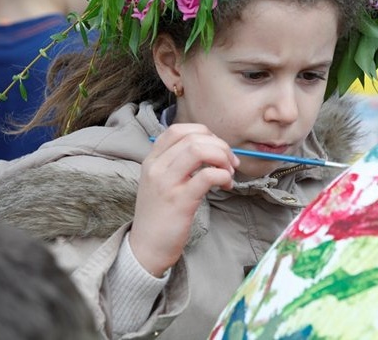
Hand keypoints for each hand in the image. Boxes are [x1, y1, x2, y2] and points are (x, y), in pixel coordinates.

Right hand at [128, 124, 238, 276]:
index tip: (217, 149)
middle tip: (231, 163)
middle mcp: (156, 167)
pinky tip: (226, 185)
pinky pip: (207, 176)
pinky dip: (223, 175)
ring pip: (199, 150)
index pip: (178, 130)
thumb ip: (178, 163)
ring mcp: (166, 183)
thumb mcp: (160, 182)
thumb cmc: (160, 215)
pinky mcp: (180, 201)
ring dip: (222, 158)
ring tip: (229, 173)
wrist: (146, 248)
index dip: (204, 134)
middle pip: (194, 138)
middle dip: (220, 146)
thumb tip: (212, 149)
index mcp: (152, 160)